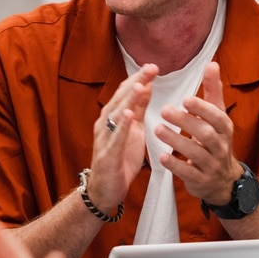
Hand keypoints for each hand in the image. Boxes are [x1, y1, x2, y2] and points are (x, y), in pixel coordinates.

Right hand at [88, 64, 156, 208]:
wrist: (105, 190)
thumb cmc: (120, 159)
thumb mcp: (134, 130)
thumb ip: (139, 109)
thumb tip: (147, 85)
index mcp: (114, 117)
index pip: (126, 93)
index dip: (139, 78)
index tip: (153, 67)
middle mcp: (105, 124)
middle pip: (121, 99)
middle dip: (136, 83)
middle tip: (151, 69)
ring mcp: (104, 138)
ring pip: (116, 115)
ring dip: (128, 100)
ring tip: (140, 85)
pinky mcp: (107, 155)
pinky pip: (115, 138)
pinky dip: (122, 126)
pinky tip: (129, 115)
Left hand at [156, 63, 241, 205]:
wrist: (222, 180)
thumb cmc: (215, 141)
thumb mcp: (217, 117)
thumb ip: (212, 92)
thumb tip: (212, 64)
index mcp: (224, 128)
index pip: (216, 116)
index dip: (202, 108)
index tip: (185, 99)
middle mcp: (221, 146)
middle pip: (206, 134)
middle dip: (186, 122)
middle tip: (164, 111)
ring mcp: (212, 165)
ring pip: (196, 153)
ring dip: (177, 141)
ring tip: (158, 129)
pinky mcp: (201, 180)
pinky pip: (189, 173)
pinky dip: (176, 165)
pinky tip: (161, 156)